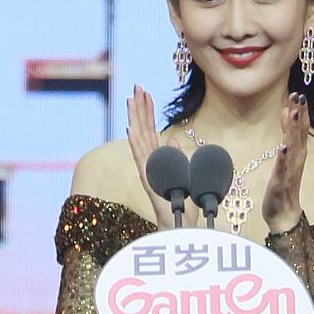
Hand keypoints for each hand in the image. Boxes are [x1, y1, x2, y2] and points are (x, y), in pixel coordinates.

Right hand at [127, 85, 197, 229]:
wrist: (180, 225)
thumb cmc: (180, 205)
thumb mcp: (182, 174)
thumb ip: (175, 157)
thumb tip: (174, 141)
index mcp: (157, 160)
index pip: (150, 130)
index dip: (147, 112)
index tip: (145, 93)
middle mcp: (148, 162)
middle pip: (142, 130)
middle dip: (140, 108)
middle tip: (137, 87)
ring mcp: (147, 170)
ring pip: (138, 139)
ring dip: (135, 119)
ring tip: (131, 100)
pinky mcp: (148, 180)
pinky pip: (141, 158)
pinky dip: (135, 143)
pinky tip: (131, 129)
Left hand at [262, 92, 307, 233]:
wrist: (284, 213)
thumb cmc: (285, 183)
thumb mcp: (285, 154)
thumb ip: (288, 133)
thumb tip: (288, 110)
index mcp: (298, 151)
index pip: (302, 127)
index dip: (301, 110)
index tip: (298, 92)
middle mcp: (297, 158)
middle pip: (300, 133)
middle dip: (299, 114)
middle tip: (298, 95)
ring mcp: (290, 170)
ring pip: (293, 146)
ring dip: (293, 130)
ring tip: (293, 113)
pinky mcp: (281, 182)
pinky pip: (283, 168)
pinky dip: (283, 157)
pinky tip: (282, 147)